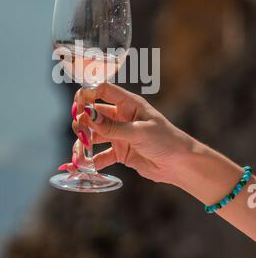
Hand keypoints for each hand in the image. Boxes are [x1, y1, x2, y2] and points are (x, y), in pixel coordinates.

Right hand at [63, 82, 193, 184]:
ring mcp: (119, 134)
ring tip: (79, 156)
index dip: (87, 94)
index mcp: (128, 104)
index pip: (102, 90)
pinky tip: (82, 167)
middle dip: (82, 122)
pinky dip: (90, 161)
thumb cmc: (166, 140)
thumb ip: (112, 126)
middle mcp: (121, 117)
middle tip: (81, 133)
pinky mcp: (119, 152)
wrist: (180, 164)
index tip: (77, 106)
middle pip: (93, 114)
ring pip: (93, 135)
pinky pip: (100, 155)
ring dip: (83, 143)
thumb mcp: (139, 132)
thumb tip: (87, 115)